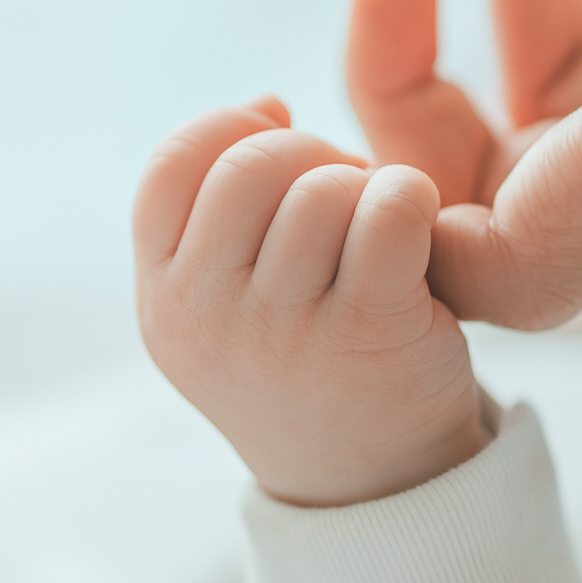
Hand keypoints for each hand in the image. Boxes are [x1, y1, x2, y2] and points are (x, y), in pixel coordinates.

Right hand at [133, 98, 488, 506]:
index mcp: (163, 299)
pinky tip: (417, 225)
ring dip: (365, 184)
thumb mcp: (220, 304)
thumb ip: (215, 212)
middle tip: (345, 185)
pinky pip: (388, 210)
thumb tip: (266, 102)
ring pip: (322, 186)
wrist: (371, 480)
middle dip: (310, 153)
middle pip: (250, 164)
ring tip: (378, 223)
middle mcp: (208, 317)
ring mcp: (283, 331)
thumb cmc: (299, 360)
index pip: (172, 166)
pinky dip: (411, 196)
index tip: (280, 141)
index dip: (230, 130)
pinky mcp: (367, 333)